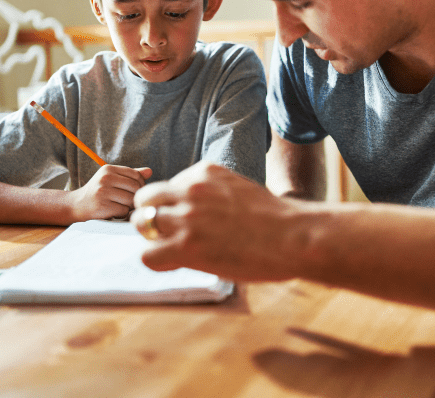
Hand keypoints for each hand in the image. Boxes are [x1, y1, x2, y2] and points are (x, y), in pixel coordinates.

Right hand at [69, 165, 151, 220]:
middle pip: (136, 188)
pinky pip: (124, 211)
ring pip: (131, 200)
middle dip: (135, 197)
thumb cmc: (99, 191)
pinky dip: (122, 214)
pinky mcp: (102, 206)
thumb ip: (131, 175)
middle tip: (127, 201)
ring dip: (128, 206)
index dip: (140, 184)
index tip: (134, 191)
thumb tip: (150, 171)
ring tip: (120, 206)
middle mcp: (105, 178)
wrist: (77, 205)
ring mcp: (102, 192)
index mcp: (109, 169)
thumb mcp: (112, 178)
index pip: (136, 175)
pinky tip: (114, 212)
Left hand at [131, 161, 303, 280]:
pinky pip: (148, 254)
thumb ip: (215, 194)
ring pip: (141, 223)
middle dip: (154, 215)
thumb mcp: (239, 189)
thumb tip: (200, 214)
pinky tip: (177, 264)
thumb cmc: (275, 219)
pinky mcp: (186, 245)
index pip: (169, 185)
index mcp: (204, 171)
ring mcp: (186, 216)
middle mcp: (190, 188)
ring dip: (152, 237)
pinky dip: (157, 261)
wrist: (293, 236)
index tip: (190, 220)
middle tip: (171, 234)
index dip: (175, 205)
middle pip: (146, 198)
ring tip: (172, 250)